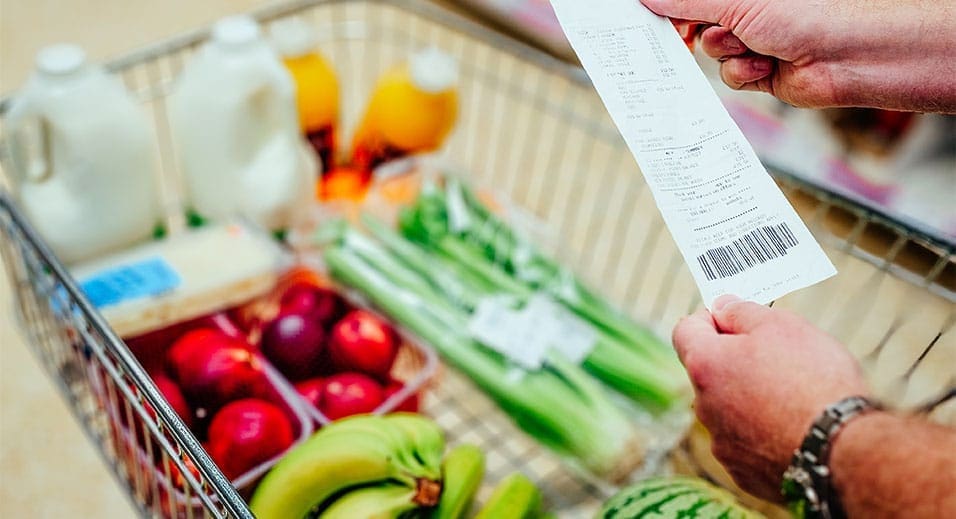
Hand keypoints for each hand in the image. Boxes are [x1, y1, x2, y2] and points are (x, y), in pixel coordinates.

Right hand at [640, 0, 955, 111]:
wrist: (850, 55)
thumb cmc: (807, 12)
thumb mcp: (734, 2)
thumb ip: (686, 3)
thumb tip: (648, 0)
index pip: (691, 1)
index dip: (669, 9)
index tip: (647, 17)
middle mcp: (747, 11)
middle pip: (696, 24)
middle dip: (695, 32)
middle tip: (682, 38)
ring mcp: (754, 40)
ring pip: (712, 54)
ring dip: (729, 54)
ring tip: (754, 47)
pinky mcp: (761, 72)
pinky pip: (731, 77)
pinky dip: (744, 74)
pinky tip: (767, 67)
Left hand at [672, 295, 867, 501]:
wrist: (843, 453)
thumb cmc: (814, 383)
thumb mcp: (782, 325)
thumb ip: (742, 311)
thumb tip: (722, 306)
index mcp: (705, 366)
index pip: (685, 331)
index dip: (709, 318)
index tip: (735, 318)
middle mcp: (704, 407)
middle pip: (709, 373)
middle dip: (735, 361)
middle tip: (778, 357)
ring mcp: (722, 444)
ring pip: (729, 410)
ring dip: (750, 399)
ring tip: (794, 397)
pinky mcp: (744, 473)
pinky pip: (748, 444)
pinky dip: (765, 434)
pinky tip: (796, 429)